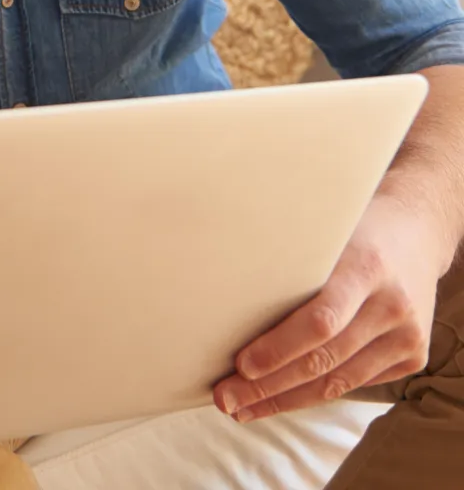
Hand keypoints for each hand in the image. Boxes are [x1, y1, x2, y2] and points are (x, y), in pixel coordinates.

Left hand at [214, 194, 445, 422]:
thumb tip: (218, 290)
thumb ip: (287, 258)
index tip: (240, 365)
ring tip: (241, 407)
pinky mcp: (413, 355)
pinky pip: (354, 382)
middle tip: (225, 397)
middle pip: (324, 359)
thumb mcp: (322, 231)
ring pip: (338, 381)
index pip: (320, 320)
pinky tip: (279, 399)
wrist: (417, 232)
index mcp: (366, 266)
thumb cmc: (349, 228)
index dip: (279, 348)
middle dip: (269, 384)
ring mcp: (407, 335)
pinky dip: (314, 392)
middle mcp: (393, 305)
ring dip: (285, 399)